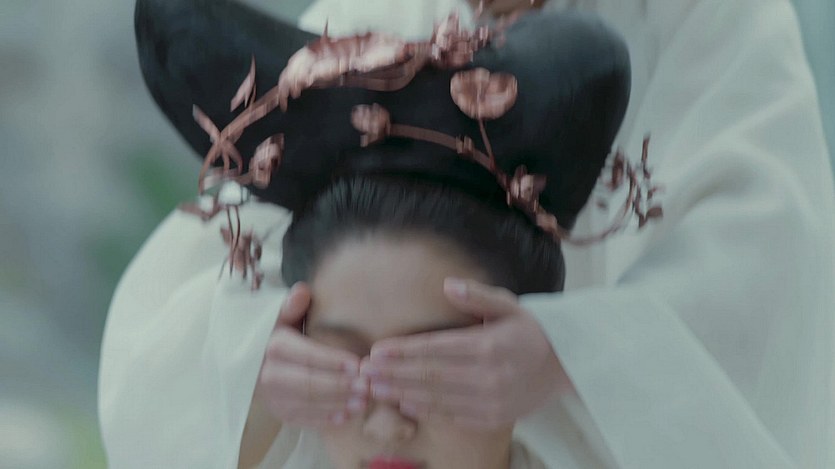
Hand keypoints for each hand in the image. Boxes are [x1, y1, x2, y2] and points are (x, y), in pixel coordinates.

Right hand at [256, 283, 367, 426]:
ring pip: (307, 404)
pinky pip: (303, 420)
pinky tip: (346, 417)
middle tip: (366, 386)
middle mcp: (269, 375)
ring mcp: (273, 397)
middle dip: (339, 387)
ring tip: (363, 402)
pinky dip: (324, 420)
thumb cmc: (278, 335)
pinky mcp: (280, 413)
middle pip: (308, 383)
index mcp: (274, 347)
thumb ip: (293, 306)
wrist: (253, 362)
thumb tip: (302, 291)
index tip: (356, 364)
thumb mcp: (282, 317)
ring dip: (336, 405)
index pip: (306, 355)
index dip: (331, 361)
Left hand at [361, 278, 570, 428]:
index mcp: (490, 345)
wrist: (565, 366)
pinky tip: (405, 403)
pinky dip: (427, 410)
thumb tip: (447, 284)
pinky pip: (453, 415)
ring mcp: (492, 400)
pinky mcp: (494, 417)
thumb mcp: (509, 306)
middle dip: (394, 373)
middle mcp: (489, 376)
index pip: (437, 348)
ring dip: (403, 393)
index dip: (405, 350)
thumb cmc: (531, 331)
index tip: (377, 350)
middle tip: (365, 372)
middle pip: (431, 375)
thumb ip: (477, 296)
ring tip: (376, 388)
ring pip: (438, 397)